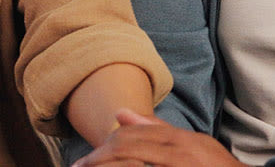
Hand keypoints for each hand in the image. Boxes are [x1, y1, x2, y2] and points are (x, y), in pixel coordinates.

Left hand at [71, 110, 245, 166]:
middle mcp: (179, 152)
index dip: (106, 146)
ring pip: (132, 161)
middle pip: (127, 148)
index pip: (132, 136)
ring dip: (106, 164)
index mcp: (179, 140)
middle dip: (99, 158)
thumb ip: (157, 129)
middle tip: (81, 166)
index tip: (89, 158)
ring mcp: (178, 166)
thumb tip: (120, 112)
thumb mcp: (193, 144)